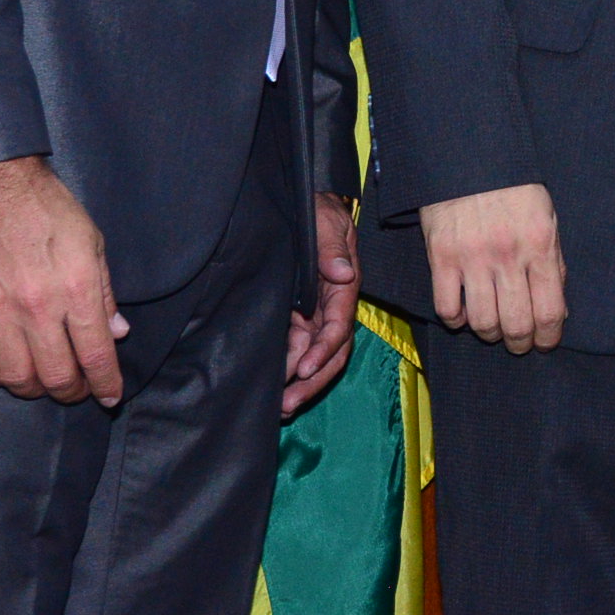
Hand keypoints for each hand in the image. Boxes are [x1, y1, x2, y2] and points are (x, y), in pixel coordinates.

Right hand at [0, 154, 126, 405]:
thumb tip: (116, 333)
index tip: (110, 396)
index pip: (96, 353)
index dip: (106, 383)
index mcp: (76, 286)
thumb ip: (104, 292)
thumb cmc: (48, 207)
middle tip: (76, 389)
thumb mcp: (92, 241)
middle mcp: (36, 305)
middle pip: (55, 375)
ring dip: (33, 388)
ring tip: (43, 380)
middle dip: (72, 391)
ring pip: (15, 377)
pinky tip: (6, 368)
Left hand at [284, 193, 362, 413]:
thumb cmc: (320, 212)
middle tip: (289, 403)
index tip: (305, 368)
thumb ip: (332, 247)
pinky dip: (287, 368)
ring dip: (300, 383)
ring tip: (280, 407)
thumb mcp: (327, 222)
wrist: (304, 207)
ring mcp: (314, 314)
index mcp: (342, 288)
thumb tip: (341, 274)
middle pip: (330, 352)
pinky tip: (272, 386)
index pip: (338, 326)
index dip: (324, 349)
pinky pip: (295, 348)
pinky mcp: (296, 317)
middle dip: (313, 380)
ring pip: (312, 356)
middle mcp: (330, 306)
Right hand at [422, 182, 565, 352]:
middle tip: (519, 342)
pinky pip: (446, 308)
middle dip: (520, 343)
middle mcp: (508, 255)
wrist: (470, 156)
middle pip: (516, 324)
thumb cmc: (514, 189)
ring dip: (489, 334)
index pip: (549, 311)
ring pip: (482, 322)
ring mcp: (472, 257)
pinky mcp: (441, 256)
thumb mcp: (547, 218)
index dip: (548, 337)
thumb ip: (553, 264)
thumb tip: (557, 310)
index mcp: (540, 245)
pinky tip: (464, 313)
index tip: (545, 343)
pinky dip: (456, 319)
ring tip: (493, 328)